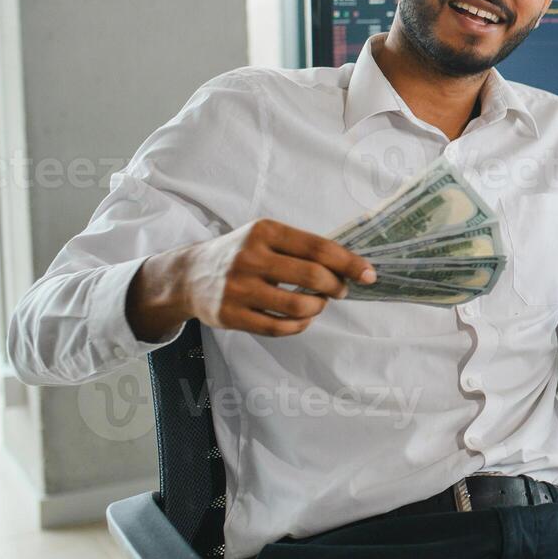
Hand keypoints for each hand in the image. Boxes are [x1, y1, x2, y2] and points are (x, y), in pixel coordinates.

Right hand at [128, 219, 375, 340]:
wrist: (189, 275)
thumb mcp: (265, 237)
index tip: (369, 275)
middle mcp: (250, 257)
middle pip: (312, 276)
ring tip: (318, 303)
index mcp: (265, 232)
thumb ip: (302, 248)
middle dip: (336, 286)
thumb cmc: (240, 254)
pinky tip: (302, 318)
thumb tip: (350, 266)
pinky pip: (279, 327)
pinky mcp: (231, 315)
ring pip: (298, 305)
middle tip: (340, 290)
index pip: (318, 247)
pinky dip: (300, 324)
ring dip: (318, 307)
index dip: (350, 263)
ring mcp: (239, 288)